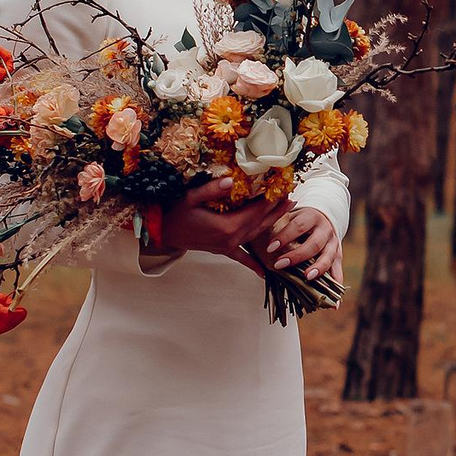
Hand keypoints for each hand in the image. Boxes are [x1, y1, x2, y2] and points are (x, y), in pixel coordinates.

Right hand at [157, 178, 289, 274]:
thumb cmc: (175, 213)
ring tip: (287, 213)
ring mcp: (228, 246)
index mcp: (227, 226)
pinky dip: (254, 264)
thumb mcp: (191, 197)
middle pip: (260, 223)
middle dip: (276, 209)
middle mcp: (231, 239)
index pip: (255, 211)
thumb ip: (212, 190)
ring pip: (256, 235)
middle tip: (292, 197)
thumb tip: (230, 181)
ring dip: (272, 224)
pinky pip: (242, 258)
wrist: (163, 232)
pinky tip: (265, 273)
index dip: (270, 200)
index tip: (282, 188)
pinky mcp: (223, 250)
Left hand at [261, 204, 342, 282]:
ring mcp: (334, 244)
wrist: (324, 219)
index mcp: (312, 217)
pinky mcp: (338, 256)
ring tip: (307, 278)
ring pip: (328, 257)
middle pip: (314, 243)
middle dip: (297, 256)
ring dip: (318, 269)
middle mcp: (325, 230)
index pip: (298, 226)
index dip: (284, 237)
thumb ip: (277, 223)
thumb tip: (253, 233)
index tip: (270, 248)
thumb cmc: (300, 221)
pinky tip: (333, 302)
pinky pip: (338, 271)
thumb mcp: (291, 216)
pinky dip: (336, 284)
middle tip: (279, 265)